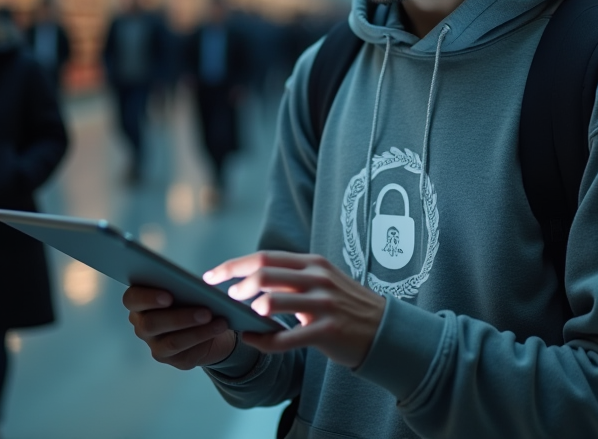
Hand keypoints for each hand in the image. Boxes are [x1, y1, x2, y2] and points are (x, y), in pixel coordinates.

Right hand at [123, 286, 236, 370]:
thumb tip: (197, 289)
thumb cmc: (191, 297)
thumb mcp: (186, 288)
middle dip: (180, 318)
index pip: (132, 299)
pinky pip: (185, 351)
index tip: (169, 296)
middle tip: (205, 311)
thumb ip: (183, 286)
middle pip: (151, 324)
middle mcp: (141, 324)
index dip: (147, 298)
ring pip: (171, 341)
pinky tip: (218, 328)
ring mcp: (154, 344)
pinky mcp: (169, 358)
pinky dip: (204, 338)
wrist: (205, 323)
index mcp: (139, 301)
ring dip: (197, 330)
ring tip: (218, 320)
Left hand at [204, 251, 385, 368]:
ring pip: (273, 303)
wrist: (385, 330)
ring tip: (241, 319)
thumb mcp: (323, 281)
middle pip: (265, 274)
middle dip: (238, 287)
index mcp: (313, 263)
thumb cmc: (345, 306)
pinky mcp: (328, 330)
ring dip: (250, 312)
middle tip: (227, 300)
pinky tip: (253, 341)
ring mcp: (324, 304)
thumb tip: (249, 280)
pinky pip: (286, 338)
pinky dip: (264, 341)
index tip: (212, 277)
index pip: (264, 257)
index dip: (233, 266)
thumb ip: (292, 278)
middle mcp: (318, 278)